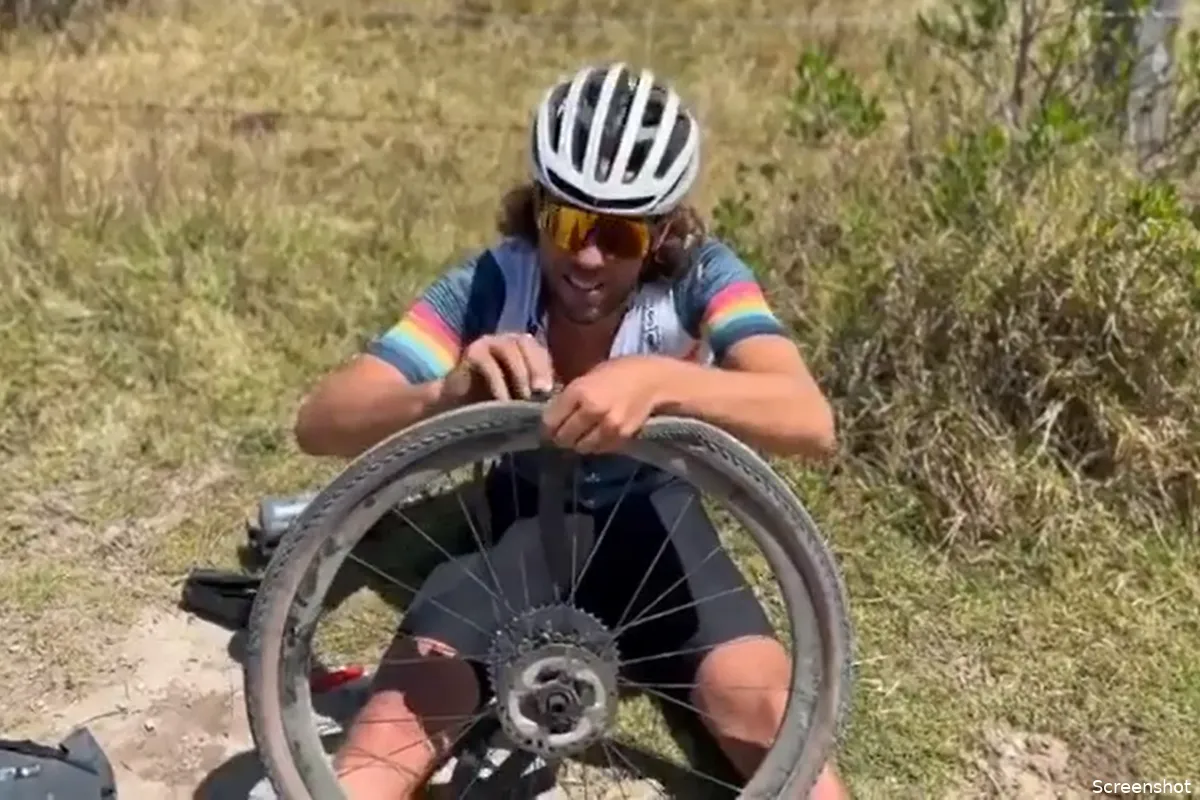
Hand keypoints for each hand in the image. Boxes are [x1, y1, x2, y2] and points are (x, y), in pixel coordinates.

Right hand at [440, 333, 554, 404]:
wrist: (460, 409)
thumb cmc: (495, 403)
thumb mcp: (522, 396)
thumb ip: (539, 391)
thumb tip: (561, 398)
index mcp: (523, 348)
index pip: (541, 351)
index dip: (547, 369)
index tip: (551, 393)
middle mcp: (507, 340)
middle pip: (527, 344)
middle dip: (537, 369)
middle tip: (542, 393)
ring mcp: (488, 343)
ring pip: (509, 351)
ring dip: (520, 374)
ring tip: (524, 398)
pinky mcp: (471, 352)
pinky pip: (488, 364)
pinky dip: (498, 383)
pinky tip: (503, 400)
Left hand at [542, 357, 667, 453]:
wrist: (653, 380)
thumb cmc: (617, 372)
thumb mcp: (588, 376)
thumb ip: (570, 396)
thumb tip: (550, 417)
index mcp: (579, 391)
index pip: (550, 421)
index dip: (546, 428)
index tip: (548, 428)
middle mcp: (592, 410)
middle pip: (563, 438)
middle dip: (560, 437)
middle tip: (563, 433)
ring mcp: (608, 426)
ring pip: (580, 447)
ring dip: (578, 443)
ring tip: (581, 435)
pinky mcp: (621, 437)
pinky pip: (599, 449)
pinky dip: (595, 445)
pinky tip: (597, 434)